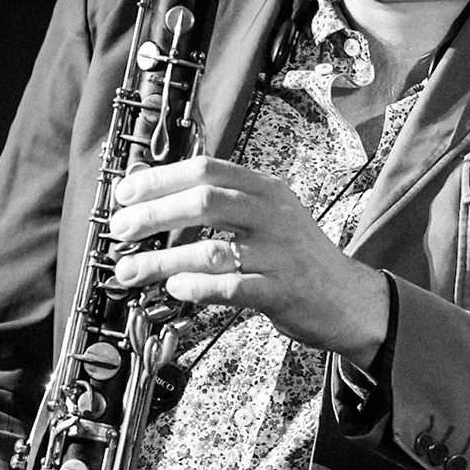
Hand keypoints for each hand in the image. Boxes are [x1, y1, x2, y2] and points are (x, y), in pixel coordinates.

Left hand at [108, 155, 388, 365]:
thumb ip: (223, 203)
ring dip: (160, 261)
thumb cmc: (295, 258)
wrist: (349, 300)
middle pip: (203, 201)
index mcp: (266, 189)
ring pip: (209, 249)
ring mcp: (278, 253)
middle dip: (153, 215)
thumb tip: (156, 195)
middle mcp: (273, 214)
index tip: (124, 193)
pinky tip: (174, 289)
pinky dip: (194, 287)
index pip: (207, 169)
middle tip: (119, 230)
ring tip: (129, 270)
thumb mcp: (267, 217)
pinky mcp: (281, 291)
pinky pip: (227, 287)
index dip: (160, 179)